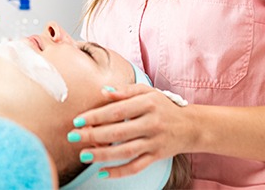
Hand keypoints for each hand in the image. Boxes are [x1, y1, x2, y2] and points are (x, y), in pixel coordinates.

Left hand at [67, 84, 190, 178]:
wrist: (191, 126)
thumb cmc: (163, 106)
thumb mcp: (147, 92)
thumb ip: (125, 91)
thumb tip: (103, 92)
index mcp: (147, 104)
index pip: (117, 111)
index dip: (96, 116)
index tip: (78, 120)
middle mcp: (151, 123)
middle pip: (118, 132)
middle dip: (93, 135)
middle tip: (73, 136)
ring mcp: (154, 142)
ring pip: (125, 152)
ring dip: (102, 155)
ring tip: (83, 155)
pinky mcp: (156, 157)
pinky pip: (136, 167)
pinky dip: (119, 172)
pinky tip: (102, 173)